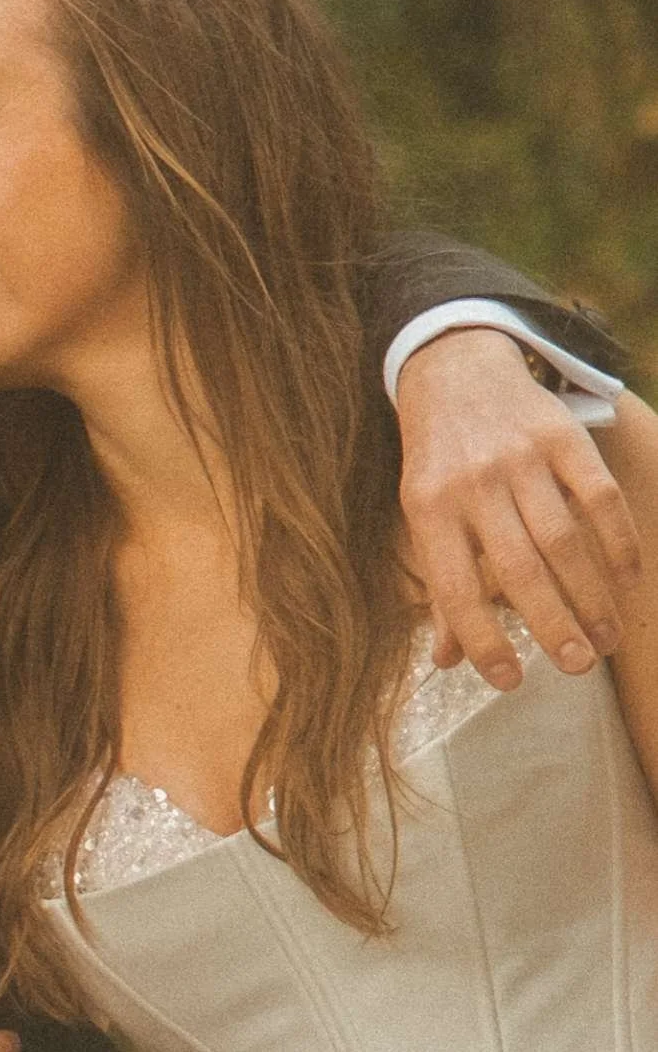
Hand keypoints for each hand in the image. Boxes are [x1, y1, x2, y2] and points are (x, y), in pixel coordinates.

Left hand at [397, 329, 640, 687]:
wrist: (455, 371)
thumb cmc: (439, 461)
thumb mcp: (423, 515)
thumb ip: (439, 585)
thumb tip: (447, 660)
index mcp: (429, 509)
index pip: (455, 588)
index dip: (482, 640)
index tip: (510, 681)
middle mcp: (474, 483)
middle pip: (519, 569)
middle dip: (552, 626)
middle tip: (577, 667)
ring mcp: (520, 457)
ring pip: (564, 540)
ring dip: (591, 596)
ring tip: (605, 638)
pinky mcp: (563, 436)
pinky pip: (600, 497)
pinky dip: (620, 543)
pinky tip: (628, 582)